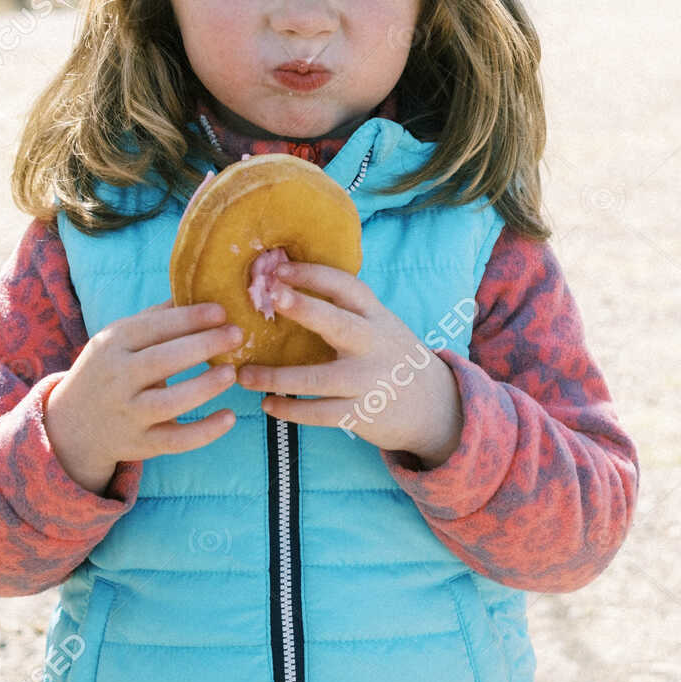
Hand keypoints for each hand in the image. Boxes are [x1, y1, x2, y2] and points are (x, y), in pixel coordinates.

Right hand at [45, 298, 245, 495]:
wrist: (72, 426)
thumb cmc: (108, 370)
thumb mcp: (118, 339)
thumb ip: (155, 318)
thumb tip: (197, 289)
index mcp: (112, 345)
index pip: (153, 327)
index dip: (189, 318)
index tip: (221, 312)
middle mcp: (117, 379)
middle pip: (162, 361)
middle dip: (204, 345)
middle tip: (237, 335)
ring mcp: (128, 414)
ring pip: (170, 402)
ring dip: (205, 387)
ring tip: (232, 373)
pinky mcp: (140, 444)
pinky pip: (176, 440)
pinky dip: (205, 431)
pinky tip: (230, 417)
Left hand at [234, 262, 463, 466]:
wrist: (435, 407)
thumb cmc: (393, 359)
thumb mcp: (381, 327)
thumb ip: (346, 312)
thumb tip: (287, 287)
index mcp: (376, 317)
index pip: (346, 287)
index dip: (313, 274)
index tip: (279, 268)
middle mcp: (373, 345)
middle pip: (337, 323)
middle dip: (304, 308)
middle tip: (271, 294)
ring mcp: (367, 381)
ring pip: (317, 378)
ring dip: (277, 376)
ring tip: (245, 374)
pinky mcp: (361, 413)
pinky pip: (319, 413)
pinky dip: (290, 409)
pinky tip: (267, 404)